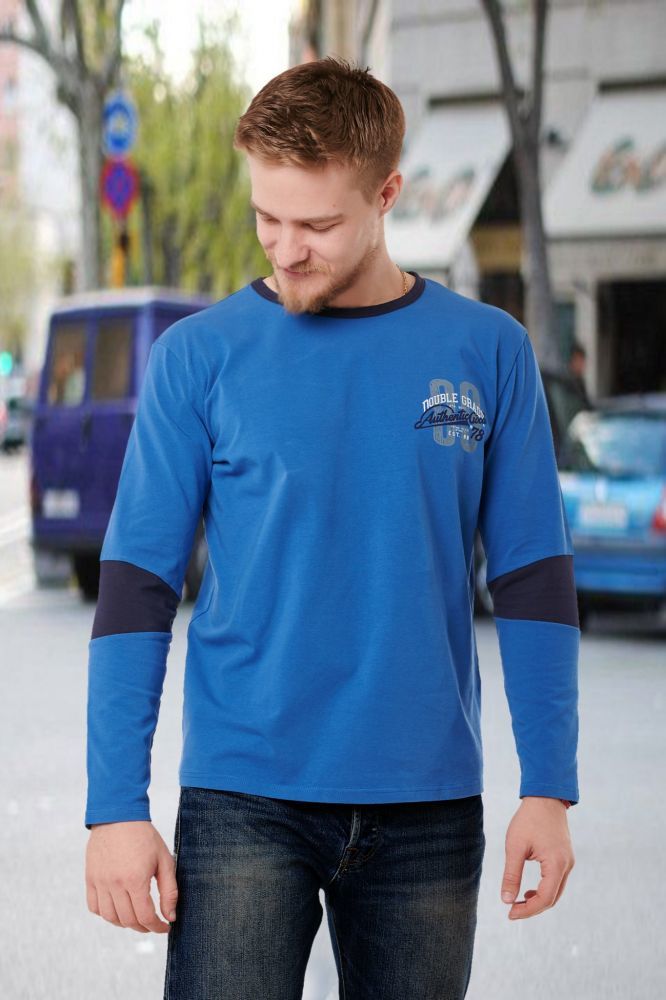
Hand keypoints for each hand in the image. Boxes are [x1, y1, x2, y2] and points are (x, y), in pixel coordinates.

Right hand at [85, 821, 177, 933]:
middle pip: (128, 920)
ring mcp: (100, 882)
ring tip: (136, 918)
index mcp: (135, 879)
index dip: (157, 927)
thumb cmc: (144, 837)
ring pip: (110, 917)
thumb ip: (169, 890)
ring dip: (125, 923)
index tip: (165, 927)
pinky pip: (94, 907)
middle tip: (153, 923)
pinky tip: (118, 909)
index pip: (145, 916)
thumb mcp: (164, 860)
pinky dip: (106, 914)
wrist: (118, 816)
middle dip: (143, 927)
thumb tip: (170, 916)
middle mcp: (115, 884)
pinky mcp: (90, 879)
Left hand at [500, 796, 574, 919]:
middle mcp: (567, 866)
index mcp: (556, 864)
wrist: (545, 797)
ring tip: (518, 902)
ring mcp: (568, 862)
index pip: (544, 899)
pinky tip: (529, 890)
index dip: (527, 910)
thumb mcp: (515, 847)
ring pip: (556, 891)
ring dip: (539, 900)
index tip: (510, 913)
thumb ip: (511, 875)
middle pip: (552, 899)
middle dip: (532, 908)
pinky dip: (544, 890)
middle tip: (512, 911)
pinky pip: (557, 881)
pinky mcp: (565, 857)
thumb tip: (506, 900)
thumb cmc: (528, 820)